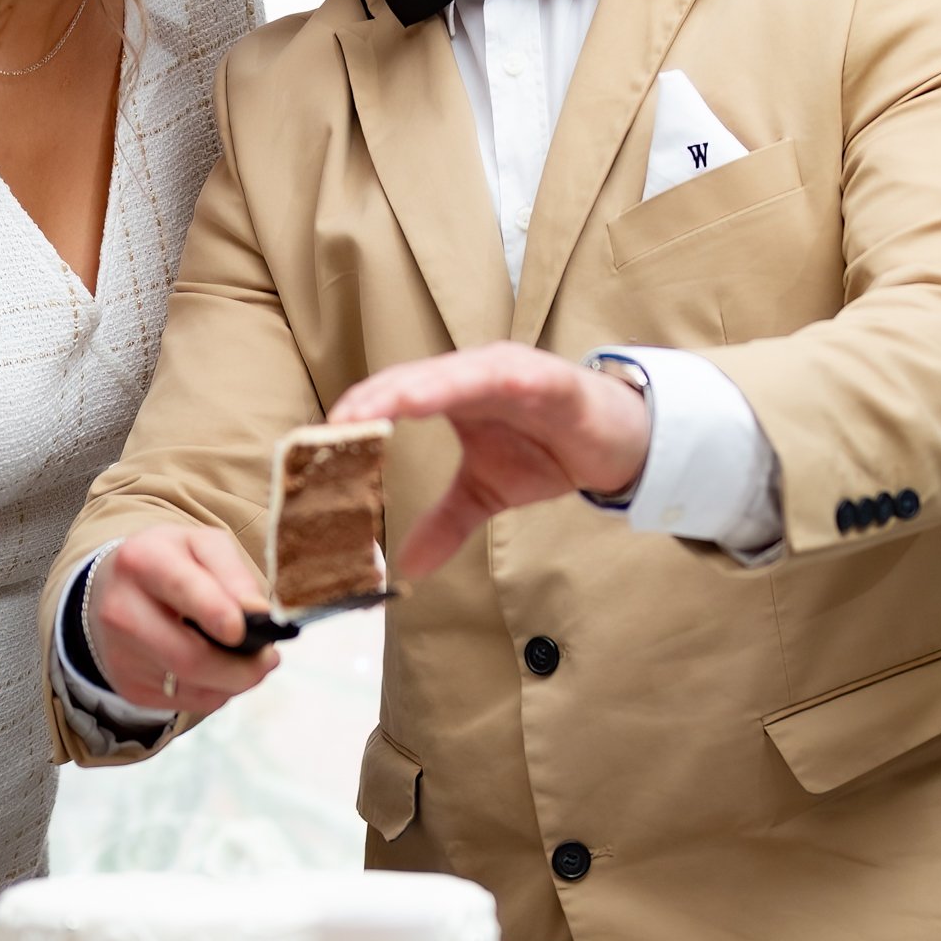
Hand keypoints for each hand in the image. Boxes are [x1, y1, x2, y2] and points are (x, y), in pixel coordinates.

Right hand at [85, 525, 280, 714]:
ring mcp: (121, 655)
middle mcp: (121, 610)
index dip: (215, 612)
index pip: (181, 589)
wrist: (115, 590)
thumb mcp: (203, 547)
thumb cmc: (171, 564)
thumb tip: (258, 613)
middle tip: (269, 659)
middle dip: (240, 667)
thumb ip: (234, 573)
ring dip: (233, 681)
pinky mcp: (129, 687)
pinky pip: (189, 702)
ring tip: (246, 661)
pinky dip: (215, 691)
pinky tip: (217, 670)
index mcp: (141, 561)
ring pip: (194, 688)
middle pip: (188, 657)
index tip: (242, 630)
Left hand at [331, 348, 648, 578]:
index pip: (396, 397)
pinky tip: (448, 394)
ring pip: (452, 375)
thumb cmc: (550, 451)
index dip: (360, 412)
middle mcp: (475, 375)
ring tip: (377, 407)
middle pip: (413, 381)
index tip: (321, 438)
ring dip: (412, 389)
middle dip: (372, 400)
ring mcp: (511, 372)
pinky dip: (476, 383)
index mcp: (454, 394)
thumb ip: (445, 522)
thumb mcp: (486, 494)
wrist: (619, 446)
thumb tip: (408, 568)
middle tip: (333, 425)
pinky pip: (508, 379)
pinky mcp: (549, 381)